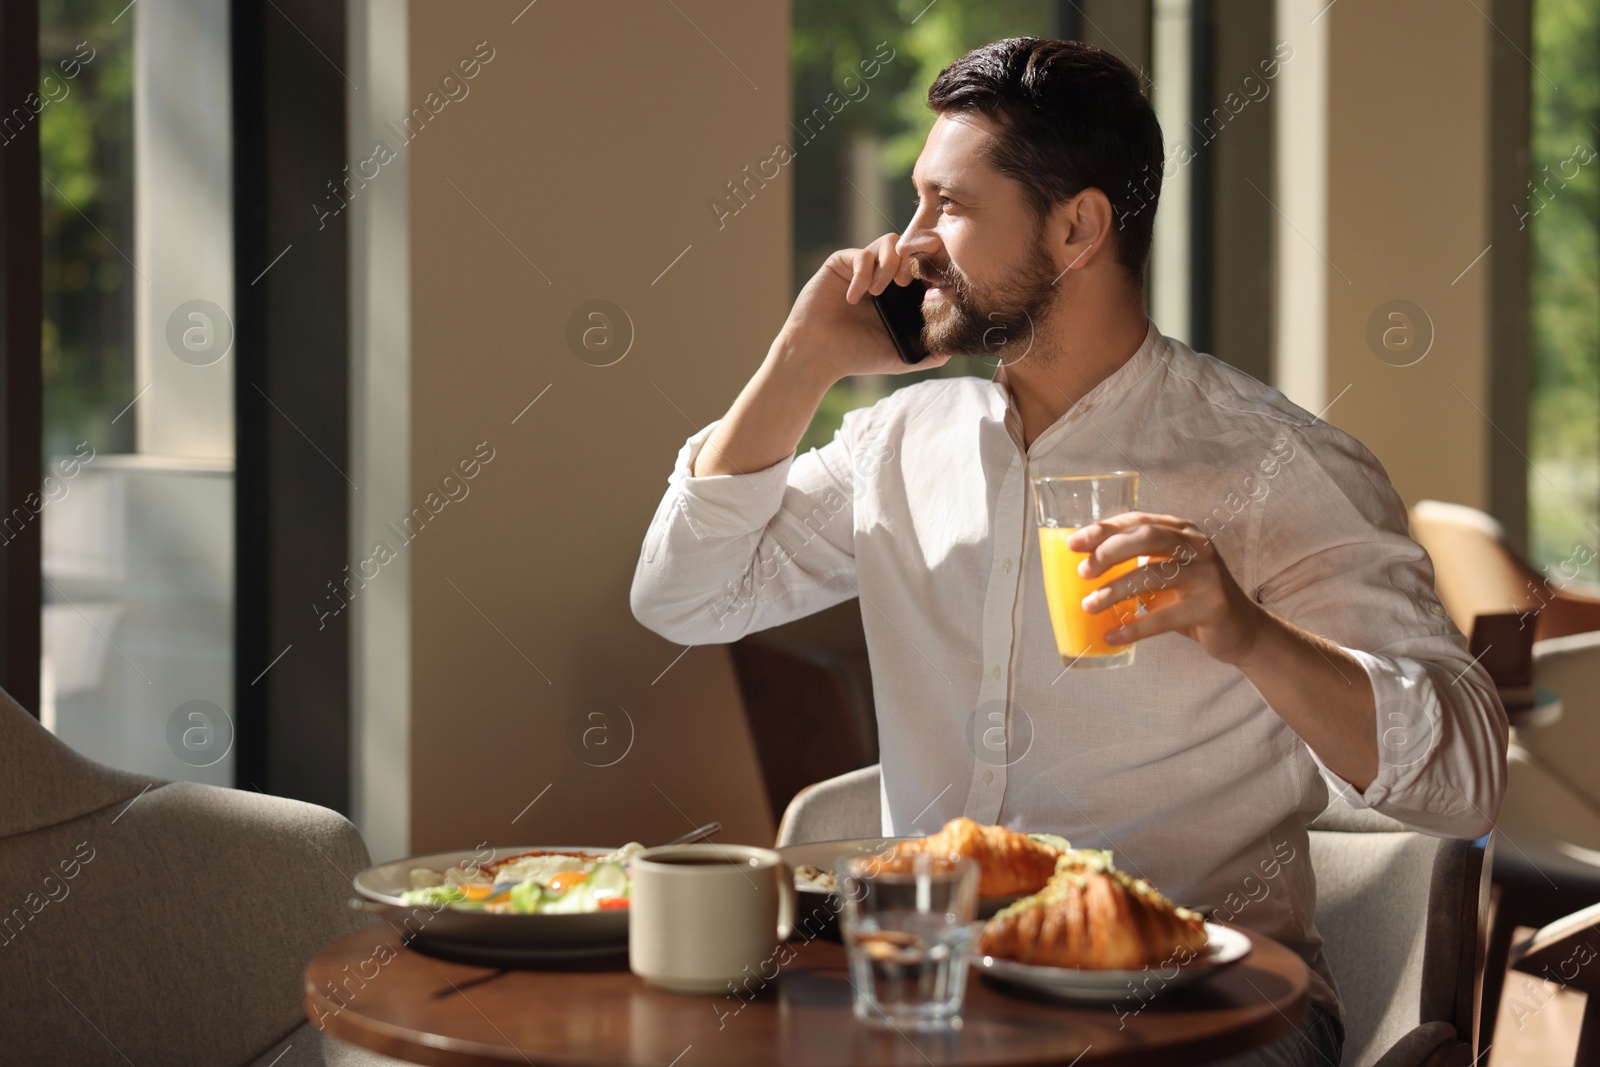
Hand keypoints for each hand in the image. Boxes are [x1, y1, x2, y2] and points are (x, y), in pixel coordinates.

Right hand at [772, 233, 951, 385]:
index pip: (921, 268)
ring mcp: (860, 269)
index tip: (931, 286)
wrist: (817, 355)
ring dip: (889, 264)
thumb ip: (928, 354)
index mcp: (897, 295)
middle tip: (906, 284)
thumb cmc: (855, 357)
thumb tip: (953, 348)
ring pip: (888, 243)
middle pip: (909, 248)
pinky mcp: (840, 264)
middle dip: (912, 261)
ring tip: (879, 292)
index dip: (930, 269)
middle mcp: (881, 277)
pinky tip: (855, 298)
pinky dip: (862, 274)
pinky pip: (860, 254)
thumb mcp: (899, 358)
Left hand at [1070, 513, 1266, 665]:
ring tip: (1089, 606)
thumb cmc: (1192, 598)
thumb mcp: (1168, 572)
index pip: (1138, 520)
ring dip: (1114, 592)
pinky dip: (1134, 628)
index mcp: (1183, 531)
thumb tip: (1084, 565)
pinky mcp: (1213, 606)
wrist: (1242, 630)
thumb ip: (1139, 561)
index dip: (1103, 530)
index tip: (1073, 544)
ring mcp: (1208, 575)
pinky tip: (1112, 635)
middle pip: (1147, 537)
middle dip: (1109, 552)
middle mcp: (1198, 546)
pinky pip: (1164, 617)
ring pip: (1152, 576)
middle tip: (1084, 573)